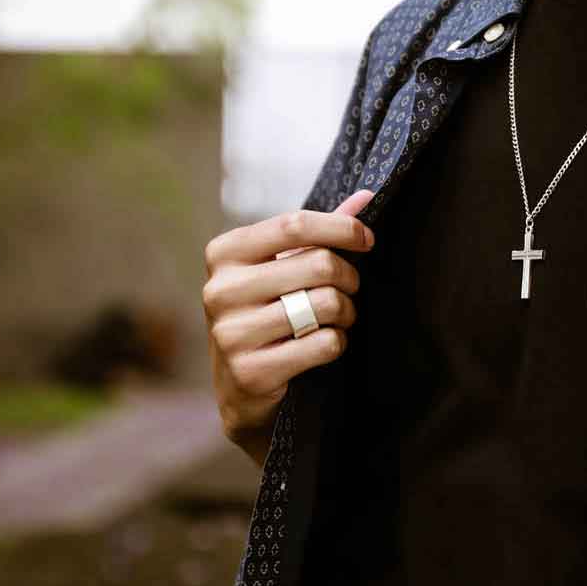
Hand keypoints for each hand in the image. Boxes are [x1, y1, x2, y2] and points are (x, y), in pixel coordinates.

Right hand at [202, 188, 375, 466]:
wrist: (240, 389)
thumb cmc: (268, 312)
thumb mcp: (283, 266)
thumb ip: (320, 232)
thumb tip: (366, 196)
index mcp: (225, 253)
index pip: (294, 223)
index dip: (341, 227)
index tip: (367, 239)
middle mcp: (220, 290)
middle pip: (317, 263)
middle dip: (349, 276)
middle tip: (350, 288)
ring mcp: (231, 333)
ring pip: (324, 304)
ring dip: (346, 311)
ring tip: (340, 316)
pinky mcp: (249, 371)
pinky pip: (322, 344)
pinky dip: (337, 342)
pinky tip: (326, 343)